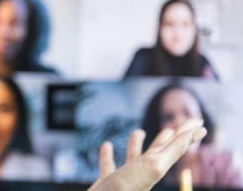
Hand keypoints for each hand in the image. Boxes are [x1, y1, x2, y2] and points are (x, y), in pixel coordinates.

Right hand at [87, 119, 206, 190]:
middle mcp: (142, 171)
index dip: (189, 134)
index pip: (177, 147)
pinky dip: (108, 155)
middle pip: (160, 151)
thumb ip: (170, 152)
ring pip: (134, 158)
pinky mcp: (108, 181)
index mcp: (155, 167)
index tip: (199, 122)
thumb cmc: (124, 189)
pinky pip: (109, 165)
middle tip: (181, 123)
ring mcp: (125, 177)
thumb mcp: (152, 167)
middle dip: (171, 136)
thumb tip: (189, 136)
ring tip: (139, 132)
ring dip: (137, 144)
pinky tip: (107, 146)